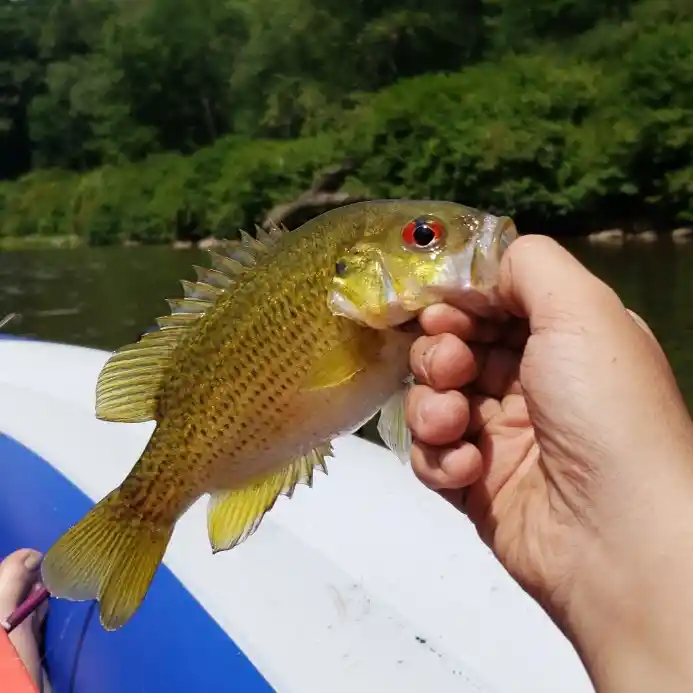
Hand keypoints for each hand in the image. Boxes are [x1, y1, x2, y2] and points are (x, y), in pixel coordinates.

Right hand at [406, 235, 692, 691]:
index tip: (441, 310)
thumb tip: (480, 270)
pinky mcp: (474, 484)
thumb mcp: (582, 309)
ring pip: (432, 400)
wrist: (617, 538)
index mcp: (562, 341)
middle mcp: (531, 384)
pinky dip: (439, 457)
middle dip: (439, 352)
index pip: (491, 307)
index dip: (459, 304)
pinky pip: (430, 455)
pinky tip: (468, 468)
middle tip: (452, 366)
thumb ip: (528, 265)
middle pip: (453, 349)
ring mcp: (500, 436)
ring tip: (457, 424)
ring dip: (432, 405)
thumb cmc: (604, 410)